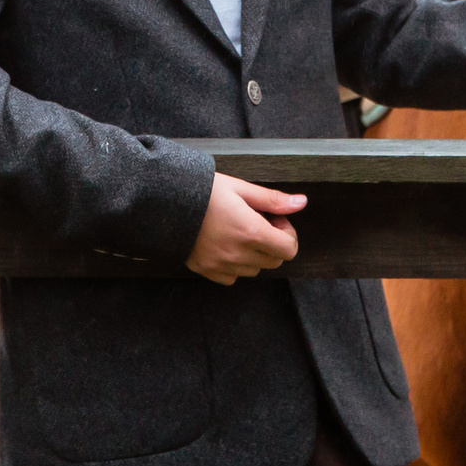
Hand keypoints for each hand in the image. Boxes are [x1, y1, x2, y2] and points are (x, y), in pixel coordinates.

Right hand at [187, 172, 305, 284]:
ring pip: (255, 269)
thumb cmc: (203, 191)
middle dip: (273, 242)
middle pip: (274, 261)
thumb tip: (301, 202)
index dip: (288, 233)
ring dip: (255, 254)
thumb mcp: (240, 188)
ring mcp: (222, 265)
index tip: (275, 220)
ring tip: (240, 232)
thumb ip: (273, 199)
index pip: (289, 249)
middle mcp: (239, 253)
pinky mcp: (207, 271)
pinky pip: (233, 277)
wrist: (165, 203)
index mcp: (251, 232)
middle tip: (259, 223)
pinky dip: (235, 265)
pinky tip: (226, 245)